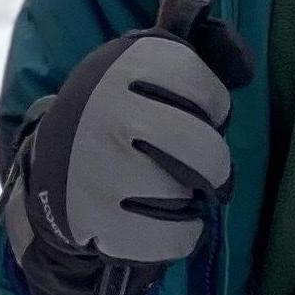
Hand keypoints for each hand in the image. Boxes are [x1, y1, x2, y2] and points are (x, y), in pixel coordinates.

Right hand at [9, 20, 246, 294]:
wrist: (50, 174)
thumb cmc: (117, 118)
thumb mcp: (144, 72)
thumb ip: (201, 57)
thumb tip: (243, 64)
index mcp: (124, 66)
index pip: (206, 91)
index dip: (213, 110)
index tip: (195, 116)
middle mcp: (106, 111)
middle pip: (203, 151)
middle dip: (212, 165)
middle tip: (201, 169)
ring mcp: (97, 167)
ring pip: (185, 196)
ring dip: (187, 200)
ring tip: (167, 192)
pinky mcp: (94, 219)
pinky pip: (172, 236)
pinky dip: (180, 235)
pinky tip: (165, 223)